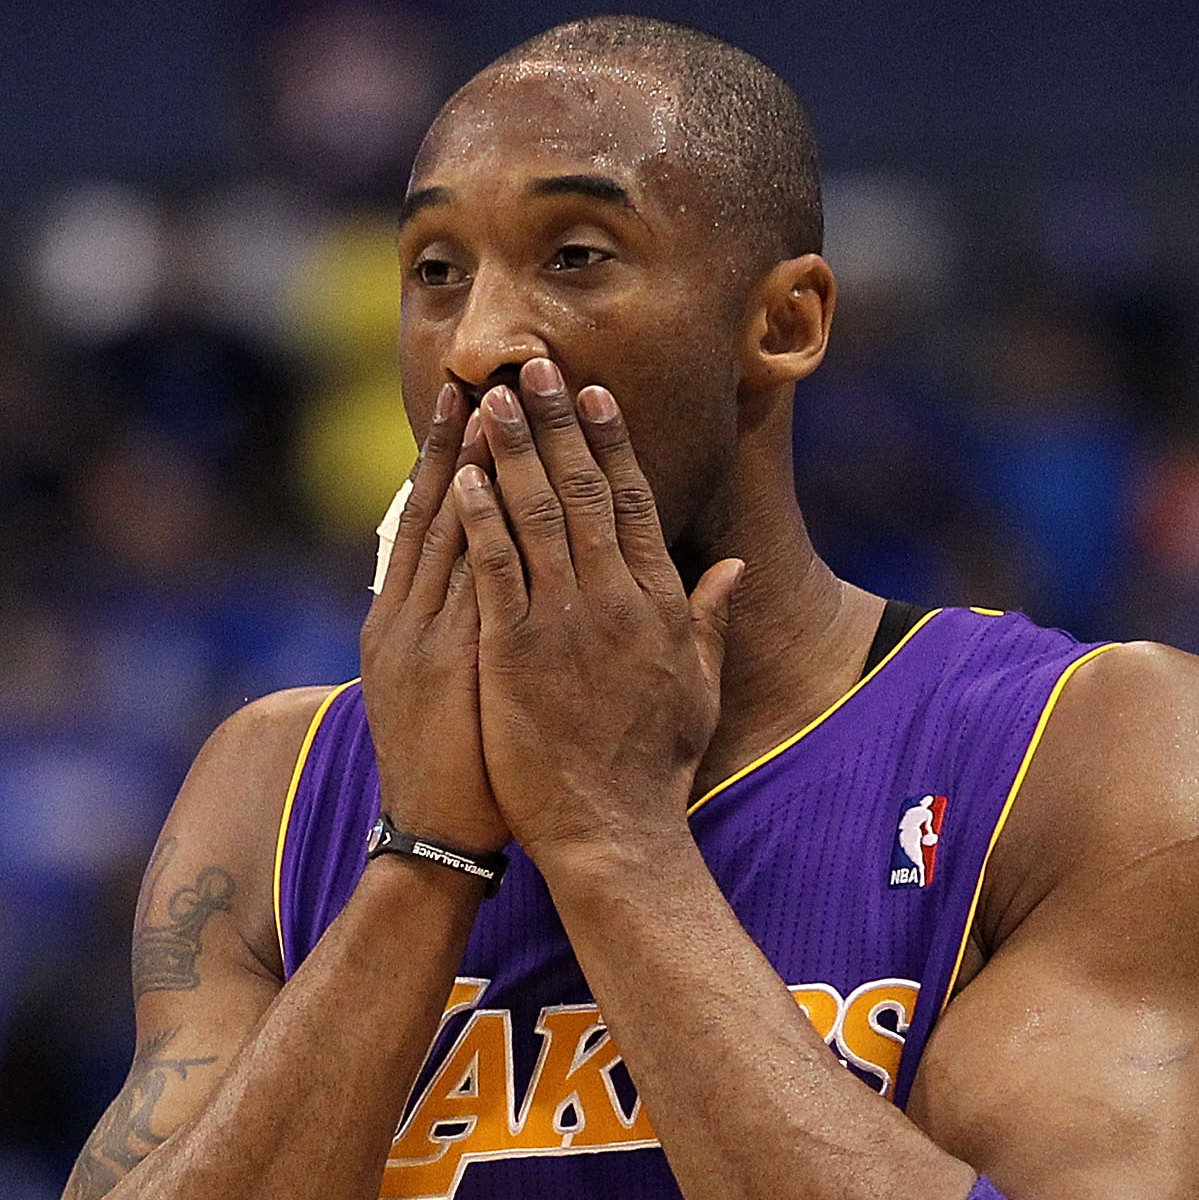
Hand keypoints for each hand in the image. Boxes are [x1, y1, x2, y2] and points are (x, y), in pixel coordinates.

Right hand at [357, 383, 505, 855]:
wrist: (436, 838)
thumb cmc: (455, 770)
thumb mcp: (445, 690)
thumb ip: (459, 631)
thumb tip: (479, 582)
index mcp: (403, 622)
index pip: (431, 523)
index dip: (449, 462)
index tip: (471, 404)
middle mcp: (407, 619)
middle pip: (438, 513)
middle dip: (461, 446)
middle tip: (484, 379)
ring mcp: (426, 640)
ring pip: (451, 537)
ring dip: (474, 473)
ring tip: (494, 411)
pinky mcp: (453, 666)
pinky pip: (474, 588)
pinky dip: (485, 537)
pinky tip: (499, 492)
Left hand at [455, 357, 743, 862]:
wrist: (615, 833)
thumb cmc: (654, 770)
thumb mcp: (700, 689)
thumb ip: (709, 619)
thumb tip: (735, 567)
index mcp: (659, 605)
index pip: (632, 502)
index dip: (609, 442)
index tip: (591, 395)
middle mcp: (615, 601)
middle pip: (582, 489)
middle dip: (555, 422)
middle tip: (532, 366)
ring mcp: (565, 623)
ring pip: (536, 514)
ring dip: (512, 449)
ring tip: (491, 398)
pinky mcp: (516, 650)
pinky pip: (496, 566)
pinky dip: (480, 516)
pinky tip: (463, 474)